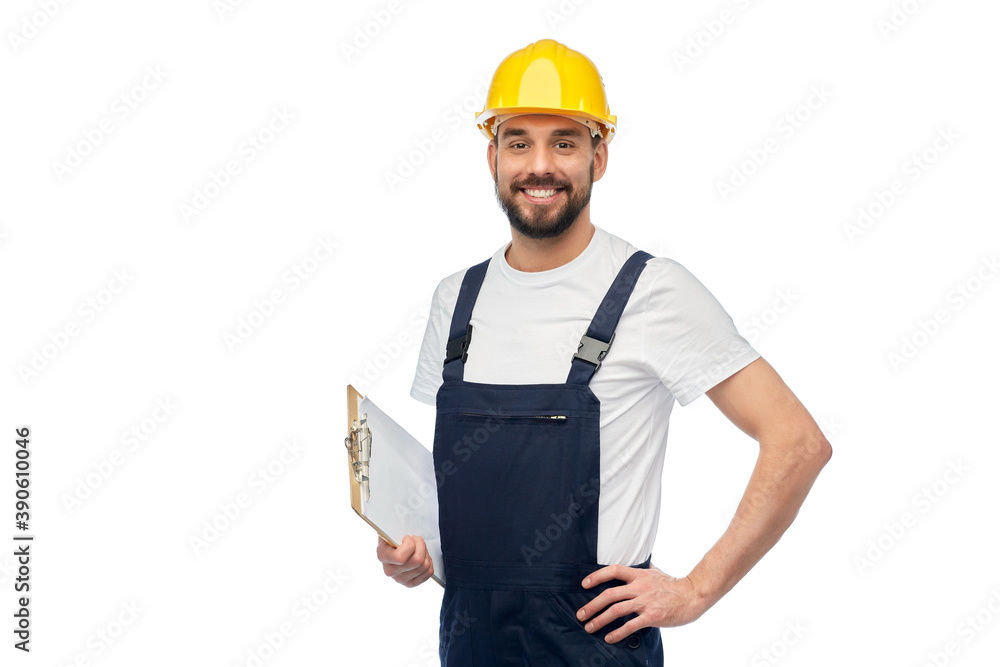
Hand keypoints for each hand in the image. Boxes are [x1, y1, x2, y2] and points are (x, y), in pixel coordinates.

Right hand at [376, 534, 433, 587]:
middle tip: (416, 540)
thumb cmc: (394, 536)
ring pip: (425, 566)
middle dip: (420, 546)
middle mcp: (390, 571)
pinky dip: (429, 562)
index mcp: (382, 556)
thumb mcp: (391, 530)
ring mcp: (400, 579)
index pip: (400, 558)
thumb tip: (401, 531)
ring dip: (425, 553)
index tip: (407, 538)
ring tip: (419, 548)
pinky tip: (422, 557)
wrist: (394, 545)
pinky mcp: (411, 583)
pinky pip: (428, 573)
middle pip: (417, 561)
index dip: (409, 545)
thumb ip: (395, 530)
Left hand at [575, 563, 708, 643]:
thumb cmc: (674, 585)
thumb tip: (641, 562)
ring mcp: (645, 602)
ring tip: (589, 627)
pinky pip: (630, 625)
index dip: (597, 576)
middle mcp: (639, 587)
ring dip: (600, 620)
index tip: (584, 584)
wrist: (692, 596)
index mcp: (639, 575)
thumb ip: (645, 569)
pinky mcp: (651, 617)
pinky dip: (617, 632)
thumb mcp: (656, 572)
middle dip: (592, 605)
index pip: (613, 570)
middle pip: (609, 594)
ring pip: (616, 610)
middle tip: (580, 613)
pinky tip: (609, 638)